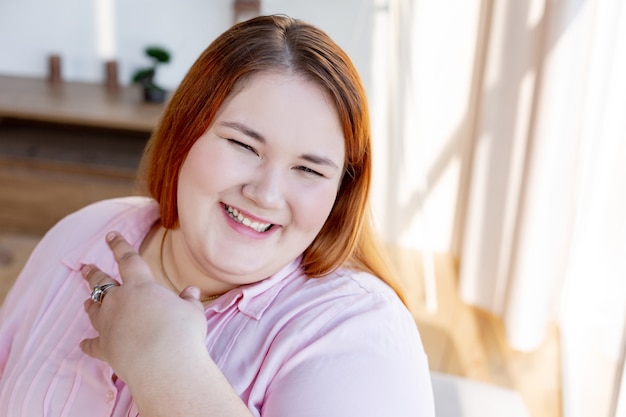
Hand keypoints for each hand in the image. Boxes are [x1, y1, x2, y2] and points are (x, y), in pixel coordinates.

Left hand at [80, 231, 207, 383]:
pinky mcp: (105, 348)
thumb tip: (191, 292)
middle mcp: (119, 301)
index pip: (128, 259)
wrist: (164, 364)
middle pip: (101, 283)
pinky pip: (92, 344)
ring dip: (90, 304)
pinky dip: (88, 343)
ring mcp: (108, 324)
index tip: (110, 236)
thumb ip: (189, 300)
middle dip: (93, 274)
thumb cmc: (183, 333)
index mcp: (140, 285)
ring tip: (86, 302)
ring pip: (93, 309)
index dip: (119, 245)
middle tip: (85, 267)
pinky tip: (83, 344)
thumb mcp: (193, 312)